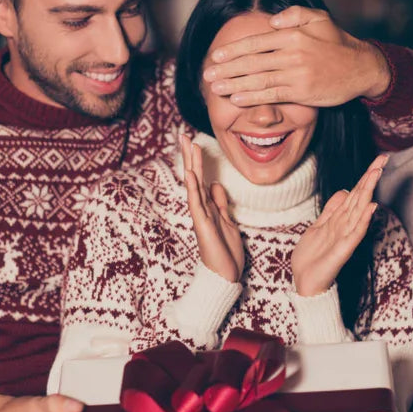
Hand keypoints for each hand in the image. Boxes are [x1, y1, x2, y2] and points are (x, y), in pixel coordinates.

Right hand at [180, 134, 244, 282]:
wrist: (224, 276)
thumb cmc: (225, 252)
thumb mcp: (228, 222)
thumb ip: (221, 204)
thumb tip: (216, 185)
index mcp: (208, 207)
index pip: (201, 178)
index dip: (198, 160)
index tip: (195, 141)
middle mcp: (201, 208)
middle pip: (194, 177)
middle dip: (190, 156)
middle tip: (184, 135)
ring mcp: (200, 216)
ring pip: (194, 185)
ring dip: (191, 164)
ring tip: (188, 145)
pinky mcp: (203, 225)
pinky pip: (196, 203)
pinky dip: (192, 188)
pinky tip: (189, 173)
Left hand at [203, 6, 391, 106]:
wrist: (361, 68)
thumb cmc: (336, 43)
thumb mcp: (319, 18)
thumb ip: (295, 14)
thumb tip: (272, 20)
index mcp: (293, 34)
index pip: (256, 42)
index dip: (233, 50)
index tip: (215, 56)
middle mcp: (292, 53)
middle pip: (252, 62)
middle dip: (226, 69)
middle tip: (207, 75)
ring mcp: (297, 74)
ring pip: (258, 79)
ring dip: (234, 84)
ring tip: (215, 88)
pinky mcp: (302, 92)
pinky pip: (272, 94)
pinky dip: (252, 96)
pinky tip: (236, 98)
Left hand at [291, 154, 389, 296]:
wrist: (305, 282)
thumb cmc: (312, 258)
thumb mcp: (318, 226)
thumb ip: (332, 210)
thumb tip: (345, 190)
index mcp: (340, 219)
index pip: (355, 193)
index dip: (365, 176)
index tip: (378, 159)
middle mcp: (346, 225)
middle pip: (360, 197)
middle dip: (370, 177)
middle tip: (382, 158)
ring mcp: (345, 237)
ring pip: (359, 210)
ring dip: (368, 191)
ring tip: (377, 173)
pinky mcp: (343, 250)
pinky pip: (355, 233)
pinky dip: (364, 219)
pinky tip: (371, 207)